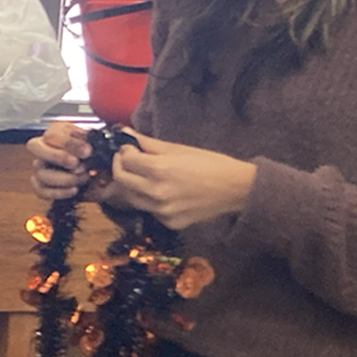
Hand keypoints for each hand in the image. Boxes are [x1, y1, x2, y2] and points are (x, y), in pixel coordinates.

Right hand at [27, 121, 110, 203]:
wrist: (105, 176)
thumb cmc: (99, 155)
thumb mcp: (102, 143)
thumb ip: (107, 137)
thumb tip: (119, 130)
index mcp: (57, 132)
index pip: (53, 134)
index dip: (69, 143)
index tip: (86, 151)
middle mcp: (45, 147)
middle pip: (35, 147)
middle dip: (57, 156)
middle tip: (76, 164)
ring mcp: (42, 167)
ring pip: (41, 172)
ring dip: (63, 178)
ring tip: (82, 178)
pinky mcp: (43, 186)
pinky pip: (41, 190)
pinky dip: (58, 192)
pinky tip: (74, 190)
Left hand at [102, 130, 255, 229]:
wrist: (236, 189)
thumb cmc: (210, 163)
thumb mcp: (178, 149)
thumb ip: (148, 143)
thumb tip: (125, 133)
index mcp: (159, 170)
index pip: (125, 161)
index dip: (123, 152)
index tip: (128, 148)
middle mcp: (156, 193)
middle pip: (122, 181)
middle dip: (120, 168)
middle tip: (127, 160)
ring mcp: (162, 211)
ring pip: (132, 198)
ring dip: (132, 185)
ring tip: (143, 175)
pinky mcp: (170, 223)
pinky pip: (150, 210)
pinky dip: (149, 200)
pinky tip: (162, 192)